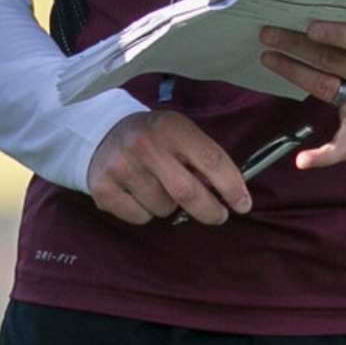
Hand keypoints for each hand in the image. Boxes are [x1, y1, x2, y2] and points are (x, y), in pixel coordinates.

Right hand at [85, 110, 251, 225]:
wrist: (102, 133)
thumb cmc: (154, 138)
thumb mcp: (180, 134)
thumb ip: (203, 158)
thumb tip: (228, 193)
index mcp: (171, 126)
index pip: (211, 159)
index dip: (232, 186)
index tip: (242, 204)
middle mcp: (144, 145)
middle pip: (188, 193)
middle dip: (210, 210)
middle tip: (218, 214)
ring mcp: (122, 167)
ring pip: (164, 209)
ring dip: (170, 206)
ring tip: (158, 186)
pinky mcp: (103, 189)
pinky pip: (141, 218)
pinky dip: (146, 212)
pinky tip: (138, 192)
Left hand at [255, 16, 345, 168]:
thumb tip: (314, 6)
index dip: (336, 33)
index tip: (309, 26)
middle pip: (333, 61)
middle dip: (297, 45)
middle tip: (268, 33)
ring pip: (325, 87)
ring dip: (292, 71)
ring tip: (268, 56)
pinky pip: (344, 146)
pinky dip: (323, 156)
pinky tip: (302, 161)